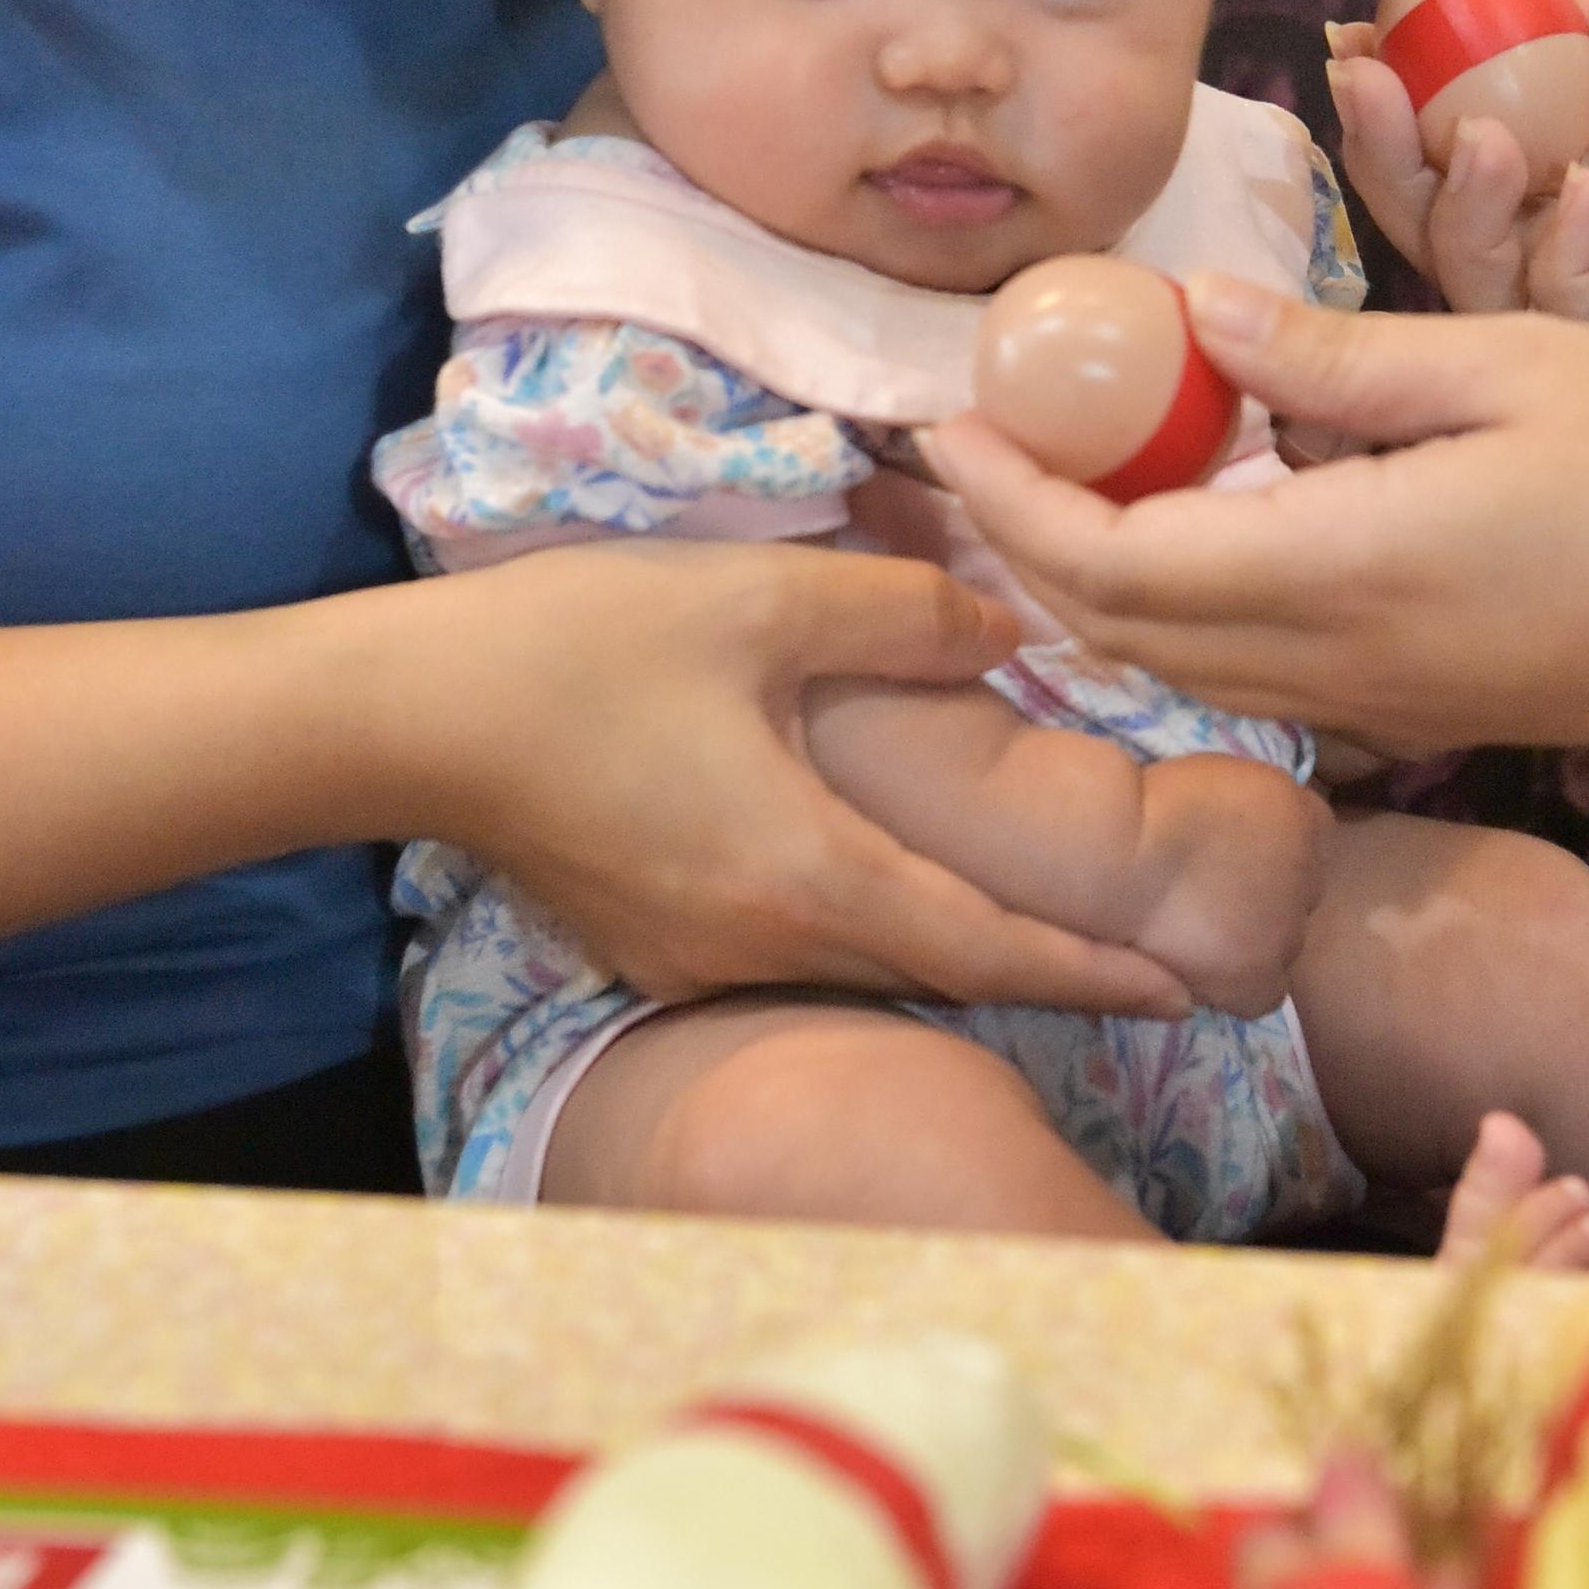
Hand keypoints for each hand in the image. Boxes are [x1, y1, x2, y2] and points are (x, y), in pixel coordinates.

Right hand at [372, 543, 1192, 1016]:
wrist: (403, 719)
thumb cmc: (580, 651)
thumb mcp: (760, 600)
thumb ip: (901, 615)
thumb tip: (1004, 631)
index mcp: (810, 878)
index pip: (986, 951)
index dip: (1092, 970)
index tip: (1186, 988)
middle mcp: (762, 947)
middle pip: (934, 969)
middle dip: (1042, 965)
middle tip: (1144, 952)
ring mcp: (695, 957)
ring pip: (861, 962)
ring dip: (949, 944)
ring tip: (1039, 911)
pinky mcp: (647, 940)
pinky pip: (789, 947)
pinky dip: (863, 923)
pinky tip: (883, 873)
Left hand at [924, 279, 1588, 761]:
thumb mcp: (1507, 364)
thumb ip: (1337, 358)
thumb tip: (1196, 317)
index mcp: (1337, 572)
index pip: (1107, 561)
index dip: (1009, 499)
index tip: (951, 416)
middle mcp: (1331, 664)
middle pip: (1112, 630)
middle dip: (1017, 542)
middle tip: (976, 438)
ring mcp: (1372, 707)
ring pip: (1171, 666)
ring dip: (1087, 582)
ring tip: (1056, 474)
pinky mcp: (1414, 715)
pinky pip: (1244, 676)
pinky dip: (1172, 610)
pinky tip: (1188, 525)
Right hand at [1130, 758, 1328, 1021]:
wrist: (1115, 853)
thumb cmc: (1150, 802)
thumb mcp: (1222, 780)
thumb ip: (1255, 812)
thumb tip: (1251, 846)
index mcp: (1305, 816)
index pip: (1311, 838)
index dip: (1267, 850)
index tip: (1226, 852)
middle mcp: (1311, 874)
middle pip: (1299, 893)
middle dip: (1263, 893)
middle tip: (1206, 891)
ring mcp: (1288, 931)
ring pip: (1282, 943)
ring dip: (1251, 939)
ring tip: (1194, 930)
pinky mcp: (1260, 980)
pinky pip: (1262, 993)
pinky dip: (1237, 987)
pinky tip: (1200, 968)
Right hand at [1335, 0, 1588, 385]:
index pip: (1490, 131)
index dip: (1418, 88)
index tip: (1365, 26)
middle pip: (1456, 213)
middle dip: (1389, 149)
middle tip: (1359, 75)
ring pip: (1490, 278)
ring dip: (1452, 205)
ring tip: (1468, 130)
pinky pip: (1587, 313)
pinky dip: (1562, 254)